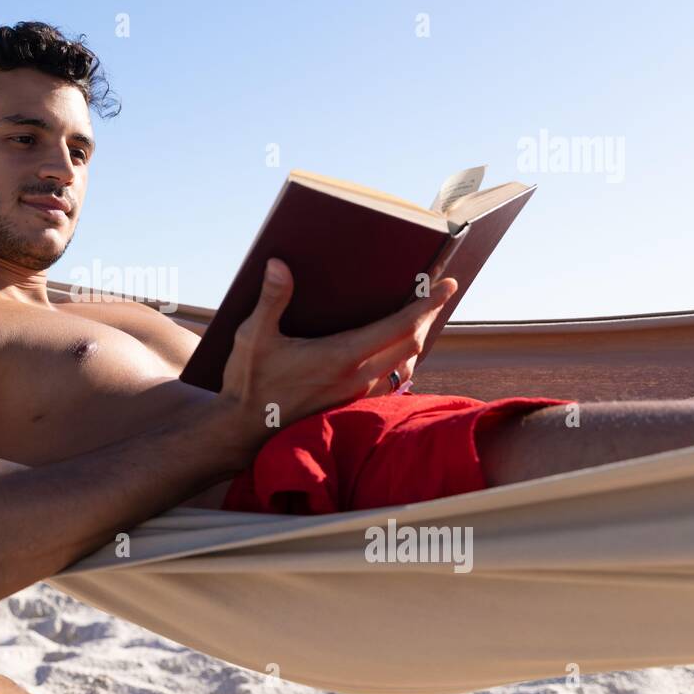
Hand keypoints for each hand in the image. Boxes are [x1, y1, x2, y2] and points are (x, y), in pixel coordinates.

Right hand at [215, 257, 456, 453]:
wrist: (245, 429)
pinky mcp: (352, 404)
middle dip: (429, 314)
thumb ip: (270, 300)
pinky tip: (396, 347)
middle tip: (439, 289)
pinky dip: (402, 357)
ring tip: (421, 314)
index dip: (427, 303)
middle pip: (412, 343)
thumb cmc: (249, 381)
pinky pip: (391, 378)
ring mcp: (357, 393)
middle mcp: (357, 377)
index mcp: (341, 357)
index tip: (448, 284)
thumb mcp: (252, 337)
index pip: (400, 327)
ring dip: (417, 337)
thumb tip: (279, 264)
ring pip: (405, 362)